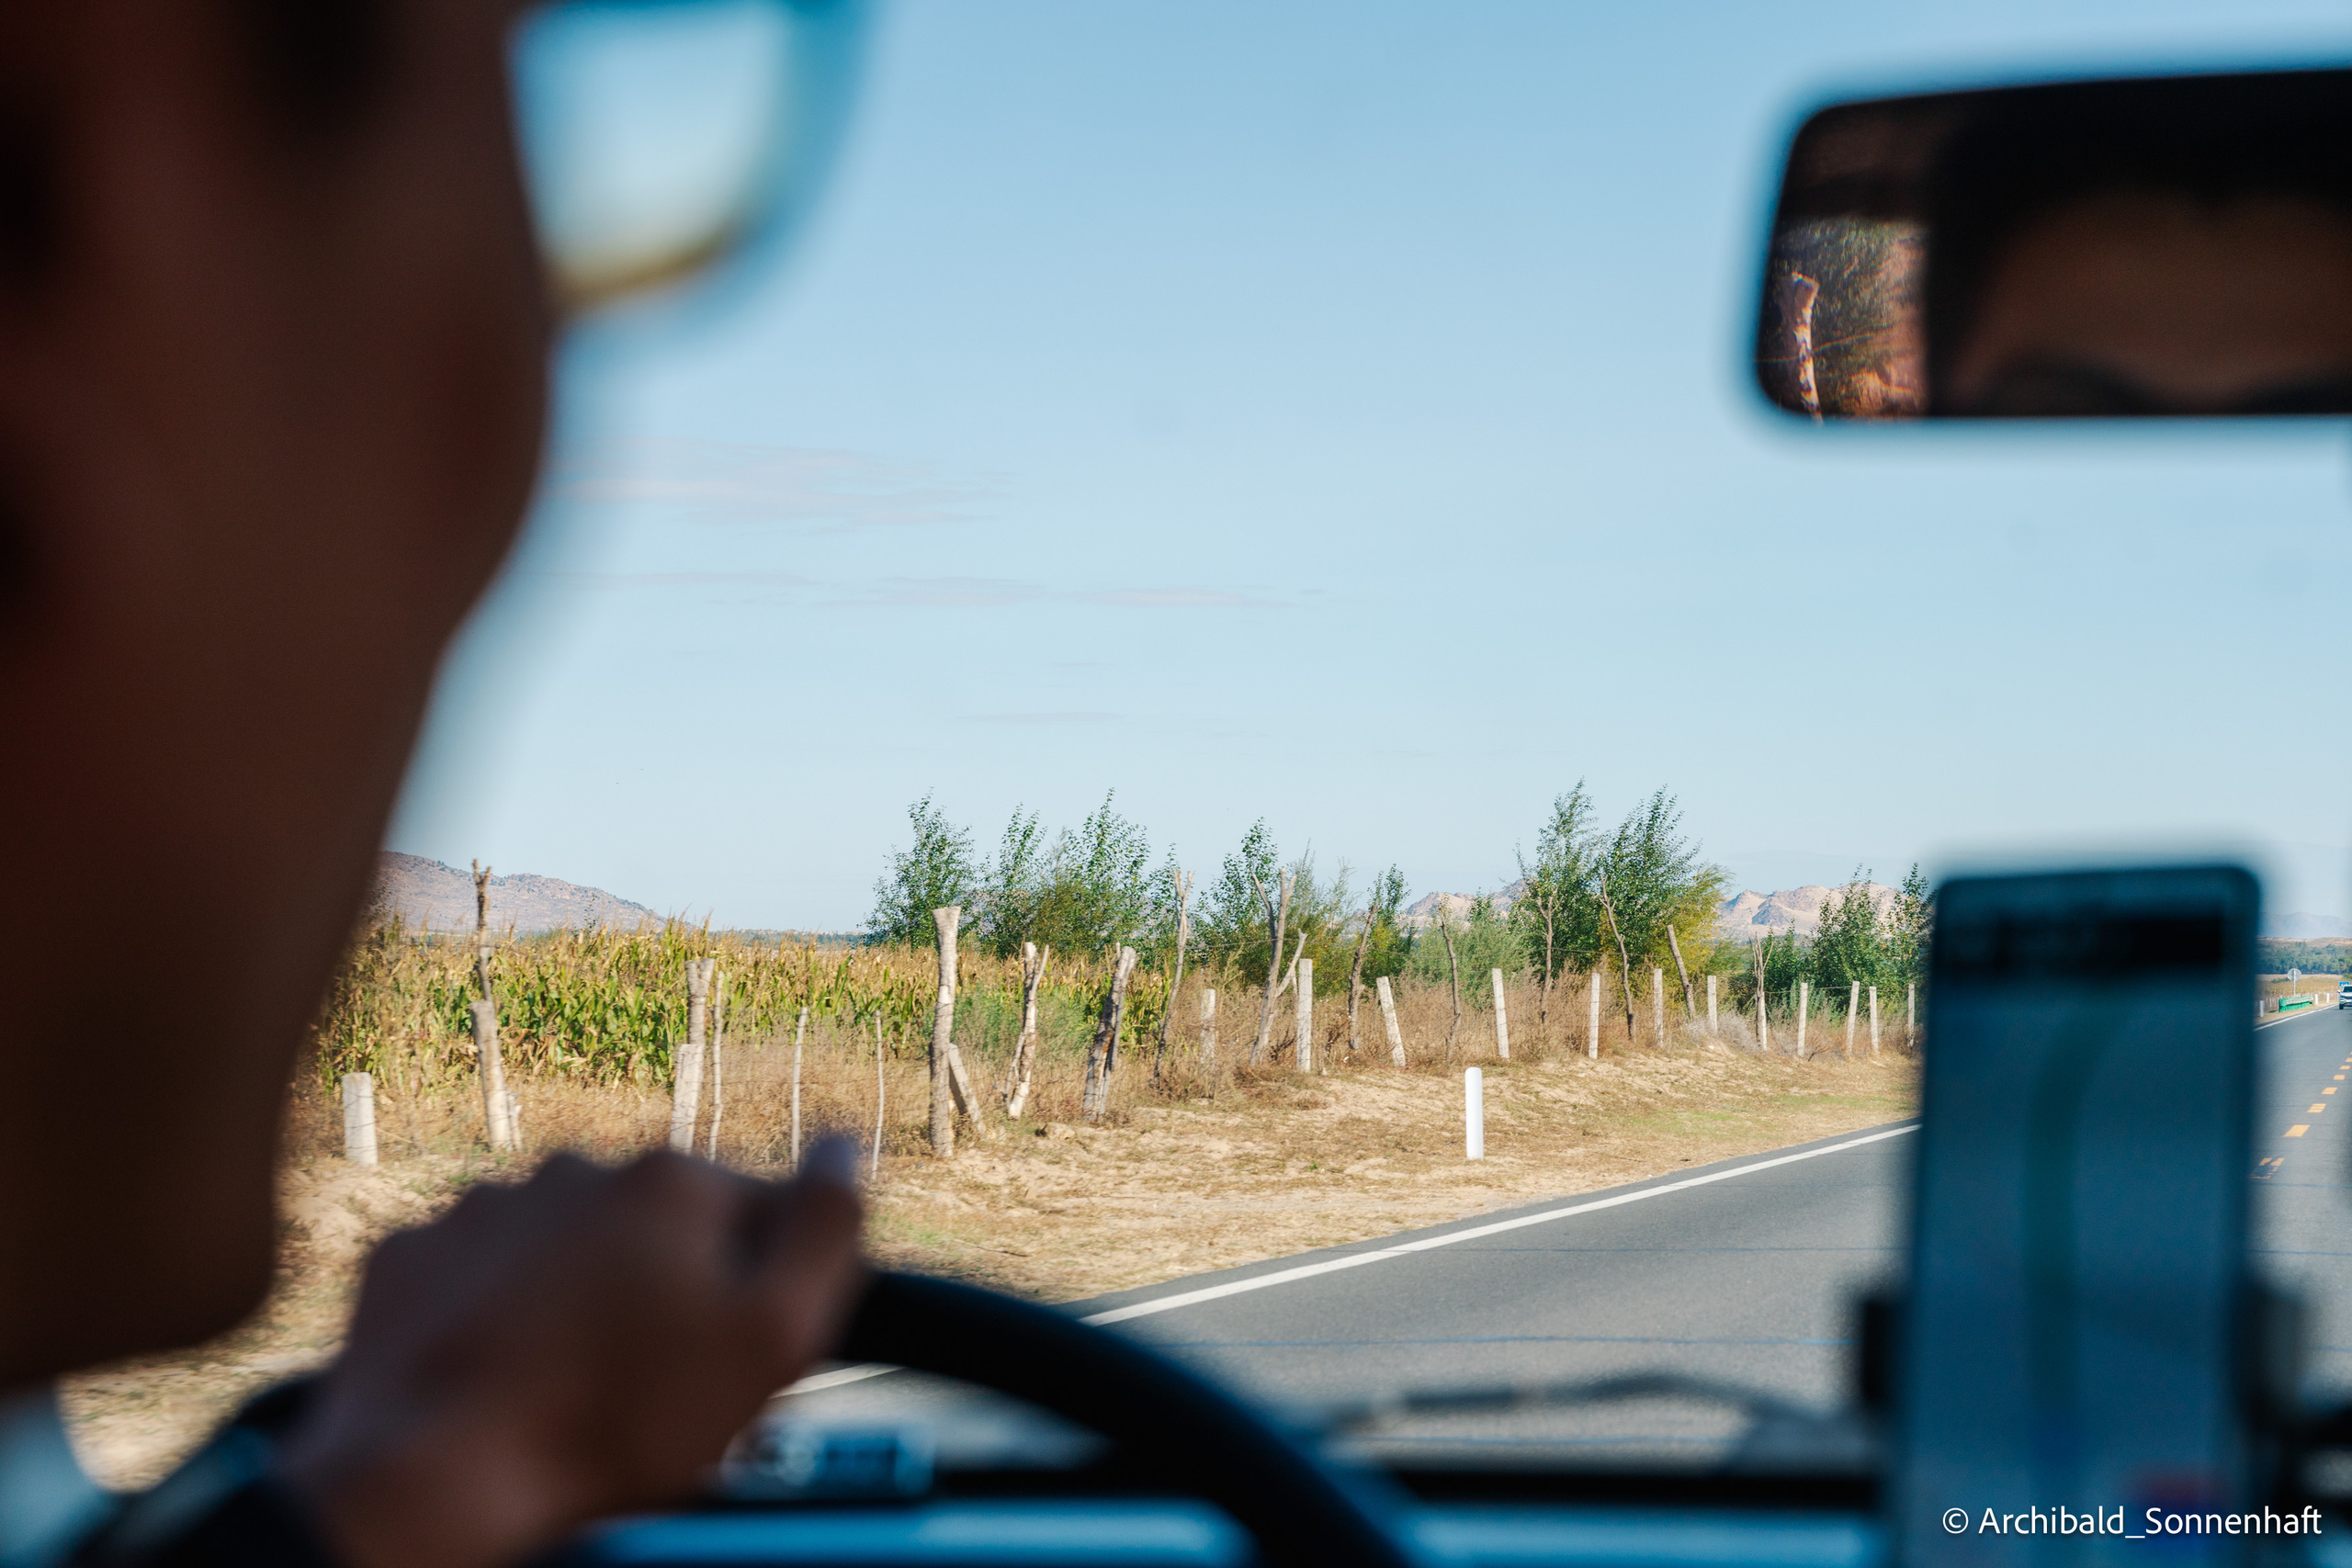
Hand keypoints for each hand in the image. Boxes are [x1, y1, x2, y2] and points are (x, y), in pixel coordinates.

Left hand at [278, 1140, 864, 1567]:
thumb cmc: (608, 1421)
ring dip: (583, 1298)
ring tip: (575, 1384)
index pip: (760, 1212)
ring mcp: (487, 1206)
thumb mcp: (771, 1340)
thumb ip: (826, 1229)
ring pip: (570, 1247)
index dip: (762, 1288)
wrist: (431, 1474)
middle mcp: (579, 1170)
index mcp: (673, 1181)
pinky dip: (501, 1311)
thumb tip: (843, 1149)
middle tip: (655, 1384)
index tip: (735, 1352)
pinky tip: (508, 1369)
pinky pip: (483, 1271)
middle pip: (661, 1229)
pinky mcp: (417, 1253)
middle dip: (669, 1292)